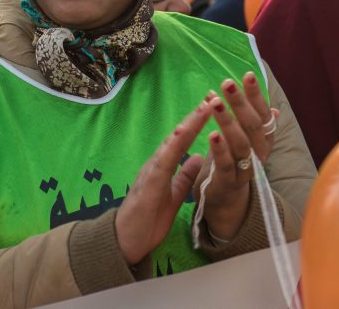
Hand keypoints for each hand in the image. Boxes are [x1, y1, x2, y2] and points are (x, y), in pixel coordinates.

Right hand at [115, 101, 211, 265]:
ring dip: (188, 124)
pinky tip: (181, 133)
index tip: (213, 106)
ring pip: (171, 142)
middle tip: (213, 97)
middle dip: (196, 116)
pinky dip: (172, 146)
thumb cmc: (148, 221)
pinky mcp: (148, 183)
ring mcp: (151, 171)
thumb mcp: (174, 196)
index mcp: (165, 166)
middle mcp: (157, 163)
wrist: (125, 242)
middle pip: (179, 135)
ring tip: (203, 107)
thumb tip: (199, 158)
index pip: (184, 140)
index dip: (198, 123)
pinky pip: (162, 161)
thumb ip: (184, 176)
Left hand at [195, 72, 279, 240]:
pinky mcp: (229, 183)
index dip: (256, 96)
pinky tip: (212, 133)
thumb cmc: (232, 163)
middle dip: (241, 103)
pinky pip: (227, 165)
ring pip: (241, 144)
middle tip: (227, 83)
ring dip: (229, 122)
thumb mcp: (244, 141)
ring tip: (216, 103)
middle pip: (253, 126)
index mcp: (262, 141)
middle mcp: (259, 154)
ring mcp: (246, 169)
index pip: (262, 114)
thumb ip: (254, 124)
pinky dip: (220, 149)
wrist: (225, 202)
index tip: (247, 75)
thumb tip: (274, 109)